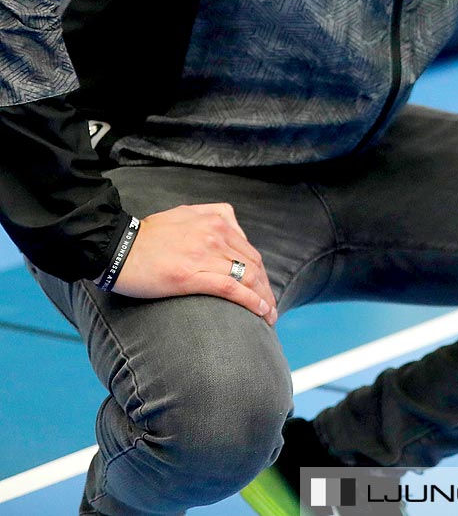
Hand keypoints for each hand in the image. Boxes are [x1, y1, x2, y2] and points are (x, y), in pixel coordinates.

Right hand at [111, 204, 277, 323]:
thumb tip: (226, 227)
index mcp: (216, 219)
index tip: (264, 288)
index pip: (249, 250)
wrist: (114, 248)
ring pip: (247, 276)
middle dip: (266, 288)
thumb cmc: (145, 236)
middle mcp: (216, 233)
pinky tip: (260, 312)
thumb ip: (209, 217)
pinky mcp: (192, 275)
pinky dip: (251, 300)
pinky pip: (231, 288)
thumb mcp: (184, 214)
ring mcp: (205, 253)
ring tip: (269, 315)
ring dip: (264, 298)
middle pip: (254, 264)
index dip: (260, 272)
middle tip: (271, 307)